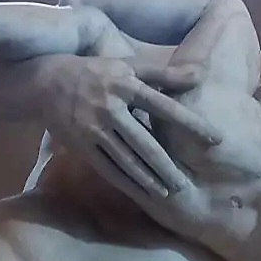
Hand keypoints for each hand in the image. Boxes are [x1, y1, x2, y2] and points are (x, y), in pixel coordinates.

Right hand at [37, 55, 221, 197]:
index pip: (165, 107)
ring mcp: (94, 128)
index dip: (191, 123)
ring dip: (147, 178)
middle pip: (144, 142)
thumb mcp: (128, 67)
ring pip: (125, 159)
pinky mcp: (82, 144)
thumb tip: (199, 76)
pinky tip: (142, 193)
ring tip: (167, 192)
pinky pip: (107, 167)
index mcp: (126, 85)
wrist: (46, 80)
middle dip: (165, 165)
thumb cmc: (96, 73)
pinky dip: (126, 182)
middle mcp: (110, 107)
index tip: (214, 139)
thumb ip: (164, 73)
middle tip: (185, 184)